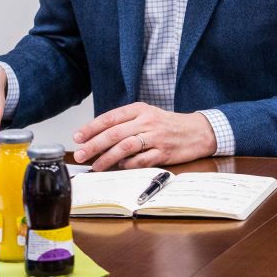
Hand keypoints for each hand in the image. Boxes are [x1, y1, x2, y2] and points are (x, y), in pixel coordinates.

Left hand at [72, 103, 216, 170]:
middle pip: (114, 133)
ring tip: (95, 166)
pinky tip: (120, 167)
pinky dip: (128, 165)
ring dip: (107, 158)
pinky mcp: (164, 152)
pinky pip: (141, 160)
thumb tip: (99, 138)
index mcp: (141, 109)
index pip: (110, 117)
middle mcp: (147, 121)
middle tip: (80, 155)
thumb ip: (126, 123)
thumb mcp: (148, 115)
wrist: (199, 131)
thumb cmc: (169, 125)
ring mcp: (156, 137)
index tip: (78, 137)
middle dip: (93, 145)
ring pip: (125, 147)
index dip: (91, 127)